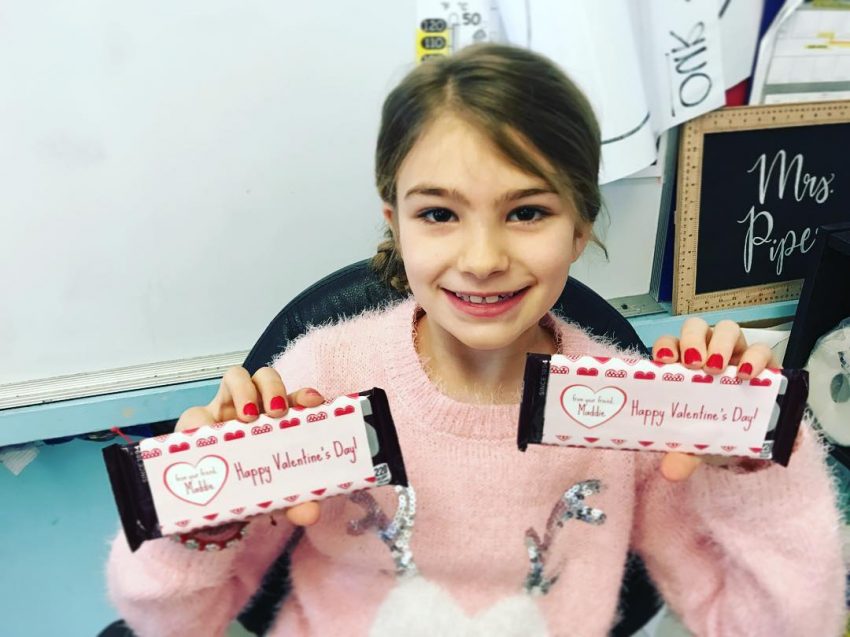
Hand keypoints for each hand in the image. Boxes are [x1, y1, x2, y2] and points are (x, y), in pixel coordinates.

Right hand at [176, 366, 324, 525]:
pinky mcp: (195, 421)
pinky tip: (208, 434)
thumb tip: (310, 514)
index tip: (313, 402)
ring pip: (236, 376)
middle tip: (276, 413)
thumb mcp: (273, 494)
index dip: (305, 395)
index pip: (295, 398)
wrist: (209, 500)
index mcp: (279, 420)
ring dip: (244, 390)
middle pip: (266, 377)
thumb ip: (294, 502)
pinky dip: (203, 420)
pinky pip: (196, 411)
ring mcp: (224, 409)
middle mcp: (254, 408)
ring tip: (247, 417)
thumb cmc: (249, 485)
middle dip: (274, 387)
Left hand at [651, 319, 778, 481]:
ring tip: (717, 369)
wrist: (748, 435)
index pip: (668, 344)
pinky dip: (754, 357)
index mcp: (681, 366)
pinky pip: (761, 349)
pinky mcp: (762, 361)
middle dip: (692, 340)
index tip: (664, 362)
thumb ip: (684, 452)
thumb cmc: (712, 427)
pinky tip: (749, 374)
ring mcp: (735, 353)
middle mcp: (706, 352)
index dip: (666, 347)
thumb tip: (670, 473)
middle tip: (693, 365)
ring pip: (726, 329)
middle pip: (696, 328)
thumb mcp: (697, 441)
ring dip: (720, 344)